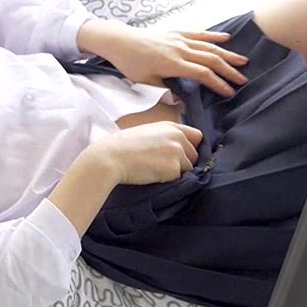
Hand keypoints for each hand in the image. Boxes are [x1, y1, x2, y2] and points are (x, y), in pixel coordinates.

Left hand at [78, 19, 248, 96]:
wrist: (119, 40)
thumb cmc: (129, 63)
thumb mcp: (144, 82)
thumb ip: (163, 91)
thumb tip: (178, 101)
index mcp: (173, 64)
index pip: (203, 75)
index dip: (218, 84)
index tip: (229, 93)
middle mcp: (180, 50)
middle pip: (211, 60)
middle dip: (229, 70)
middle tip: (243, 80)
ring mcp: (180, 40)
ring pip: (209, 47)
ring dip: (227, 54)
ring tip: (243, 61)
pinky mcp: (176, 33)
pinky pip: (199, 34)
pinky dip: (214, 37)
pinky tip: (226, 39)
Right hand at [79, 121, 203, 185]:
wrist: (109, 158)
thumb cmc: (121, 146)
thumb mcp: (145, 133)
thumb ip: (164, 137)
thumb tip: (176, 150)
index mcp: (170, 126)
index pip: (197, 136)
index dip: (191, 147)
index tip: (181, 155)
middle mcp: (177, 136)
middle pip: (195, 155)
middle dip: (183, 162)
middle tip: (161, 166)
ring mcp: (177, 151)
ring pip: (188, 168)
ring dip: (176, 172)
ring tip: (154, 170)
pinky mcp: (173, 168)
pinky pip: (179, 179)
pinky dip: (169, 180)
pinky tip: (152, 175)